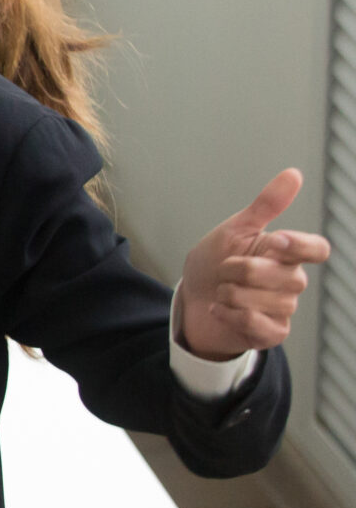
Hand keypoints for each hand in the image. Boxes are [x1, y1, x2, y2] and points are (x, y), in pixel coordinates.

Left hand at [177, 168, 329, 358]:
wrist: (191, 298)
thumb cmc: (215, 262)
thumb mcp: (235, 229)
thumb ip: (266, 205)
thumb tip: (294, 174)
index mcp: (286, 254)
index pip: (317, 249)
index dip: (299, 246)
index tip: (274, 241)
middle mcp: (291, 281)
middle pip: (285, 276)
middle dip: (242, 270)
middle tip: (225, 269)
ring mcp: (283, 309)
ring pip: (267, 301)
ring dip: (231, 293)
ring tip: (222, 291)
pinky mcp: (271, 333)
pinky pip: (256, 324)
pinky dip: (230, 314)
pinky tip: (219, 309)